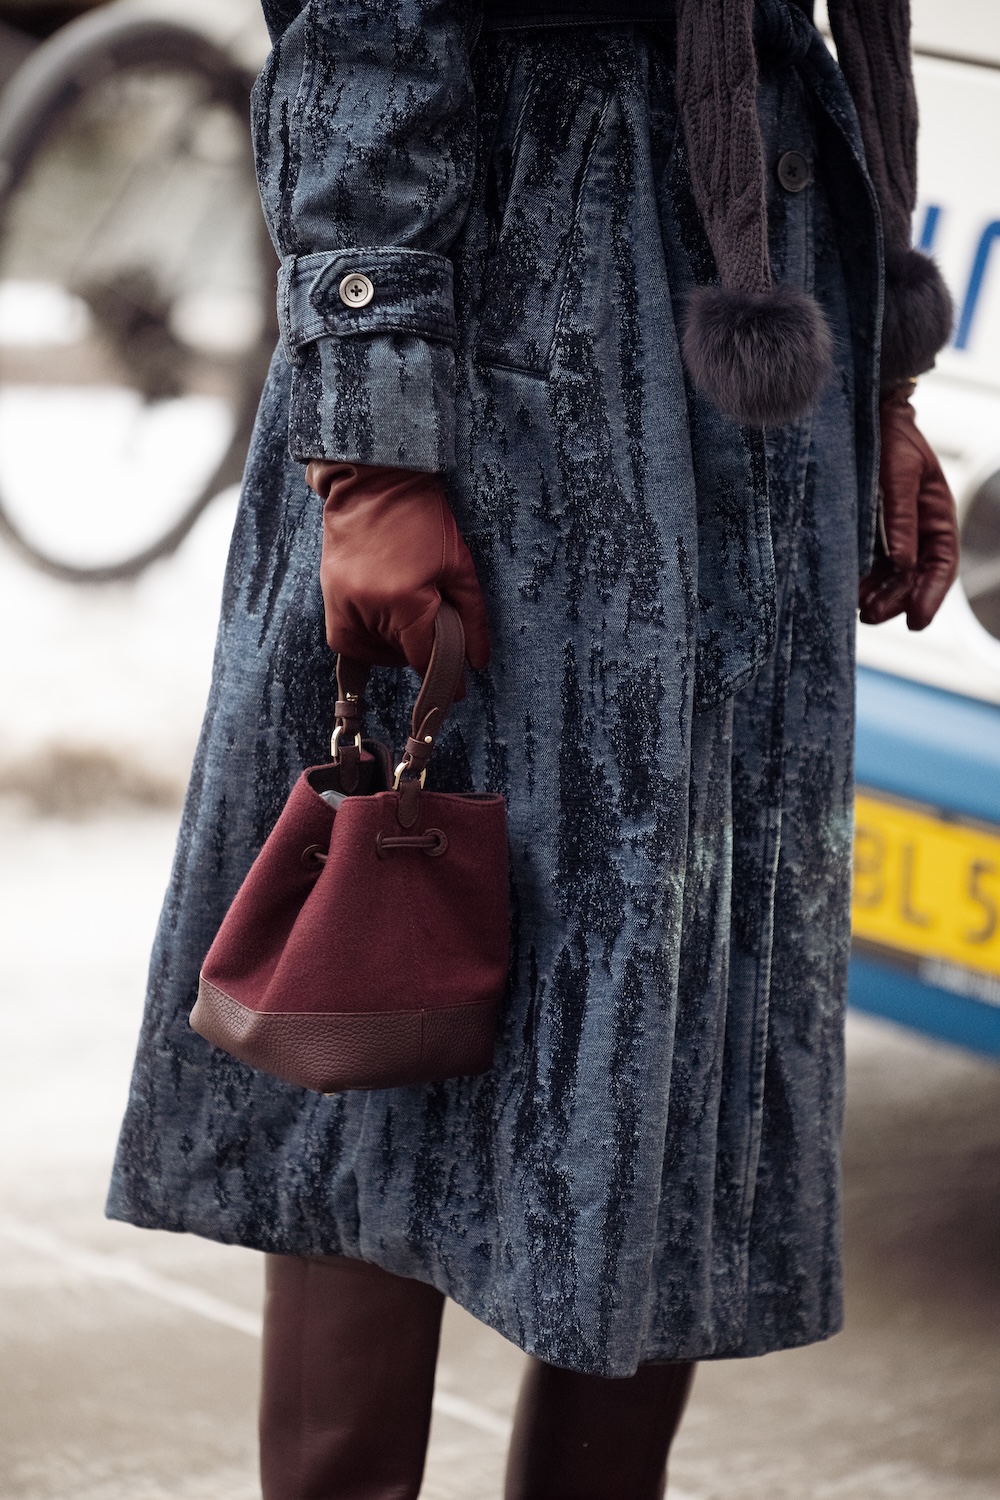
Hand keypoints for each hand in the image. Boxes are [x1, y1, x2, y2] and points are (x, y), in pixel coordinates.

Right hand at [305, 460, 490, 676]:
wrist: (375, 479)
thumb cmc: (423, 518)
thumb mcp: (459, 565)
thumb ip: (471, 618)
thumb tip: (477, 662)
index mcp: (404, 600)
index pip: (423, 658)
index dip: (443, 679)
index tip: (455, 692)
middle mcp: (368, 607)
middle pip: (399, 656)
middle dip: (420, 651)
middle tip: (435, 627)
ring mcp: (342, 601)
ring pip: (371, 652)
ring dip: (393, 646)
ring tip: (408, 616)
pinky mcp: (329, 594)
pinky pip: (345, 639)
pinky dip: (367, 639)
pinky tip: (385, 620)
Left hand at [858, 386, 958, 629]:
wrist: (868, 419)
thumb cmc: (890, 439)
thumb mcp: (899, 475)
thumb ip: (900, 518)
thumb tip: (904, 563)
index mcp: (938, 516)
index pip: (942, 565)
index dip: (931, 596)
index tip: (916, 621)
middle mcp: (919, 530)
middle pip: (914, 578)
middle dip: (896, 601)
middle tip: (871, 616)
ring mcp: (895, 533)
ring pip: (892, 577)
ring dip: (878, 596)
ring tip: (859, 610)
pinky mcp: (870, 533)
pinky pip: (871, 564)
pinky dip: (863, 580)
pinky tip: (849, 591)